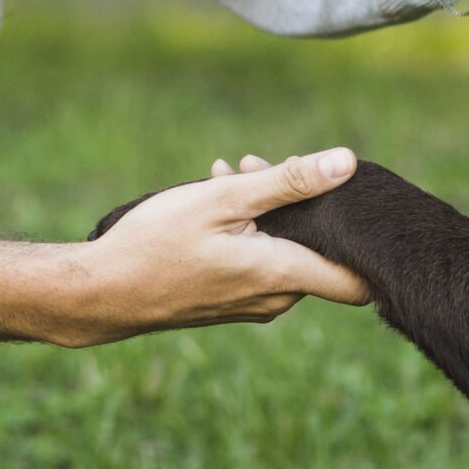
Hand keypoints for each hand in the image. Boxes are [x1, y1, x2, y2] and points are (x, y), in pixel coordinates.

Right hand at [66, 149, 368, 345]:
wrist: (104, 293)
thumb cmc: (157, 243)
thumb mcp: (222, 200)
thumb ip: (288, 183)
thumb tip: (346, 163)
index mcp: (281, 273)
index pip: (359, 279)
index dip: (364, 240)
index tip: (344, 201)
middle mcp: (276, 298)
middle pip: (316, 251)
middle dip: (296, 204)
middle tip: (252, 167)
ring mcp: (254, 305)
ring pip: (285, 253)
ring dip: (266, 213)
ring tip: (224, 176)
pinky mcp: (234, 304)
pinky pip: (260, 264)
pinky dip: (249, 233)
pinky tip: (214, 201)